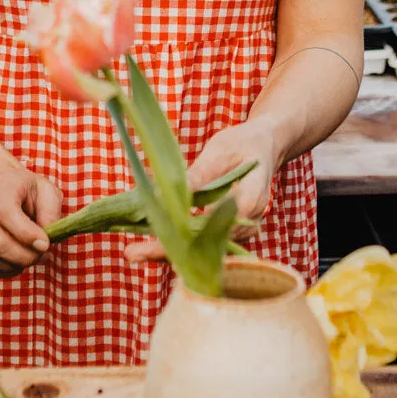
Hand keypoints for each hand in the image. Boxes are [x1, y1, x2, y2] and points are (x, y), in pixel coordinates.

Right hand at [0, 164, 62, 277]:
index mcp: (2, 185)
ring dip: (17, 265)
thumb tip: (44, 241)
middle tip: (42, 254)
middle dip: (25, 256)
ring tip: (32, 256)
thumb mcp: (46, 190)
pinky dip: (7, 270)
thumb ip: (51, 212)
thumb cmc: (26, 189)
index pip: (5, 212)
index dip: (27, 234)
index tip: (45, 244)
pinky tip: (19, 259)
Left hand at [124, 117, 278, 264]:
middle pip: (205, 247)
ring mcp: (241, 231)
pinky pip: (204, 243)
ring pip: (202, 250)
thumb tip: (165, 194)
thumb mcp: (219, 151)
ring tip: (135, 252)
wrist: (264, 145)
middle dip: (167, 252)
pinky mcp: (230, 231)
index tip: (153, 242)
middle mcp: (248, 224)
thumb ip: (197, 175)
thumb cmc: (243, 143)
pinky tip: (151, 241)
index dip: (182, 238)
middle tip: (132, 253)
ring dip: (170, 250)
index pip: (213, 228)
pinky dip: (179, 242)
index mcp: (251, 200)